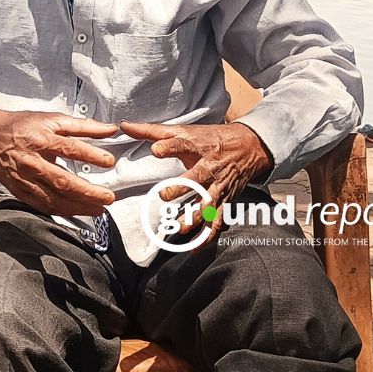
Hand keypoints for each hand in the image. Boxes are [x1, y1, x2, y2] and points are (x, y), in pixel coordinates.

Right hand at [0, 108, 118, 216]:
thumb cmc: (21, 126)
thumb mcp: (51, 119)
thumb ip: (83, 126)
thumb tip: (110, 129)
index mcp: (40, 139)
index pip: (69, 148)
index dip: (91, 155)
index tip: (109, 161)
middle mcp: (32, 161)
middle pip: (62, 180)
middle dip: (88, 192)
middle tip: (108, 197)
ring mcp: (24, 179)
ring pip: (53, 198)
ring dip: (78, 206)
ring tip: (98, 209)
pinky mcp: (20, 191)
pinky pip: (43, 206)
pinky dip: (62, 211)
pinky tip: (77, 212)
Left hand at [119, 121, 272, 239]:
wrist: (249, 146)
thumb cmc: (209, 138)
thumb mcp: (183, 130)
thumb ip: (151, 130)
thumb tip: (123, 125)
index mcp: (197, 147)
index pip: (182, 144)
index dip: (170, 146)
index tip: (156, 150)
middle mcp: (209, 167)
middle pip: (197, 178)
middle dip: (182, 187)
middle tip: (165, 195)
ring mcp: (219, 186)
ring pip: (208, 203)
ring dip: (194, 216)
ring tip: (179, 227)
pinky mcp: (225, 200)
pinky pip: (218, 220)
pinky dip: (208, 235)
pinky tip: (195, 247)